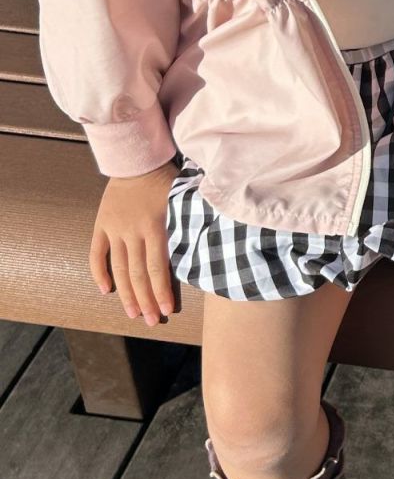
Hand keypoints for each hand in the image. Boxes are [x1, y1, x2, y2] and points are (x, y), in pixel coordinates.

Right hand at [90, 160, 178, 326]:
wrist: (137, 157)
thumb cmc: (168, 177)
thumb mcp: (185, 198)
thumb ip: (193, 222)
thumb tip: (211, 244)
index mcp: (157, 226)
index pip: (158, 268)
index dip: (162, 291)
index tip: (167, 311)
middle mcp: (134, 232)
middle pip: (138, 274)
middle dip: (146, 300)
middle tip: (151, 321)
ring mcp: (115, 230)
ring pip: (120, 269)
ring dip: (126, 293)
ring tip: (133, 314)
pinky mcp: (101, 224)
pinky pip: (97, 253)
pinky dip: (99, 272)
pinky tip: (106, 290)